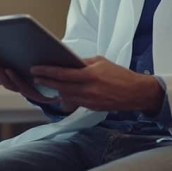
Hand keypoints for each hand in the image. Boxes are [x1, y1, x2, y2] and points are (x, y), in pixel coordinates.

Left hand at [0, 52, 57, 103]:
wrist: (46, 93)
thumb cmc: (51, 82)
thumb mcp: (54, 77)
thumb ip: (52, 70)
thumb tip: (55, 54)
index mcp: (31, 90)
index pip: (21, 85)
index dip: (14, 78)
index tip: (8, 70)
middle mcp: (19, 89)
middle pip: (6, 82)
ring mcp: (11, 85)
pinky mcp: (5, 80)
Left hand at [31, 56, 163, 112]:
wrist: (136, 93)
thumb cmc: (119, 75)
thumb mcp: (101, 62)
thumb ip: (84, 63)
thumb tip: (69, 62)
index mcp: (90, 75)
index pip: (63, 74)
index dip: (47, 71)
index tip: (36, 69)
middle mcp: (88, 90)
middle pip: (60, 86)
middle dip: (46, 81)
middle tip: (35, 76)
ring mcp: (89, 101)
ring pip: (65, 96)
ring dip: (55, 90)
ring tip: (45, 83)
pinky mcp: (92, 108)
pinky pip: (75, 102)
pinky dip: (67, 96)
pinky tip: (61, 91)